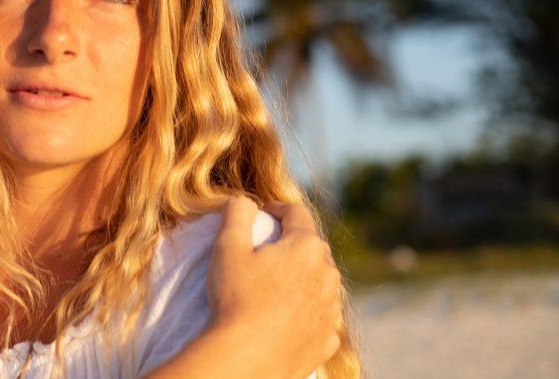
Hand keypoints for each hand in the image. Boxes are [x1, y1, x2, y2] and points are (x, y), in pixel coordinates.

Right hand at [206, 197, 342, 377]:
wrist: (247, 358)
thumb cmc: (236, 298)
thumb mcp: (227, 246)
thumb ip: (236, 213)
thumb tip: (245, 200)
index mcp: (306, 247)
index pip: (296, 214)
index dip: (277, 209)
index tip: (263, 214)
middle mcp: (328, 274)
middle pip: (312, 247)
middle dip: (292, 244)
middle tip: (267, 252)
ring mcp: (332, 309)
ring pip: (321, 282)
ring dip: (304, 278)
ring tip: (277, 286)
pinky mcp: (329, 338)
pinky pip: (322, 316)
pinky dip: (308, 311)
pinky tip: (288, 317)